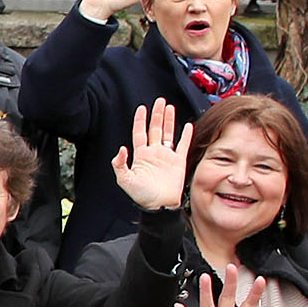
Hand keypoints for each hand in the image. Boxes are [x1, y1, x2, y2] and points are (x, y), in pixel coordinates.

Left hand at [110, 99, 193, 213]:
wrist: (159, 205)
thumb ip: (119, 164)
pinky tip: (187, 125)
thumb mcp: (124, 179)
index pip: (140, 133)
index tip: (141, 108)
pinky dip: (186, 135)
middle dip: (156, 115)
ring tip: (169, 107)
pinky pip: (183, 145)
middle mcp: (154, 153)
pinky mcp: (179, 162)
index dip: (140, 120)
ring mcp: (167, 156)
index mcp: (140, 155)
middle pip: (155, 129)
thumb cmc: (141, 195)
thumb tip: (121, 148)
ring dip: (169, 120)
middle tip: (159, 101)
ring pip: (168, 134)